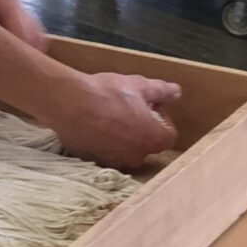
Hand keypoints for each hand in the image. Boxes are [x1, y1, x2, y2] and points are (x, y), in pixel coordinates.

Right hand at [38, 72, 178, 169]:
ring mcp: (114, 160)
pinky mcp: (93, 160)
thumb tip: (176, 92)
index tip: (148, 105)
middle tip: (128, 108)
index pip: (168, 133)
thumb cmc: (108, 93)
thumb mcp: (139, 85)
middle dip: (142, 127)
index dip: (161, 117)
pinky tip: (93, 122)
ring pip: (125, 148)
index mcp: (153, 139)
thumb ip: (162, 91)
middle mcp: (137, 156)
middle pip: (147, 143)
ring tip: (109, 114)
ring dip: (123, 135)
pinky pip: (105, 151)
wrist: (69, 103)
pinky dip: (104, 141)